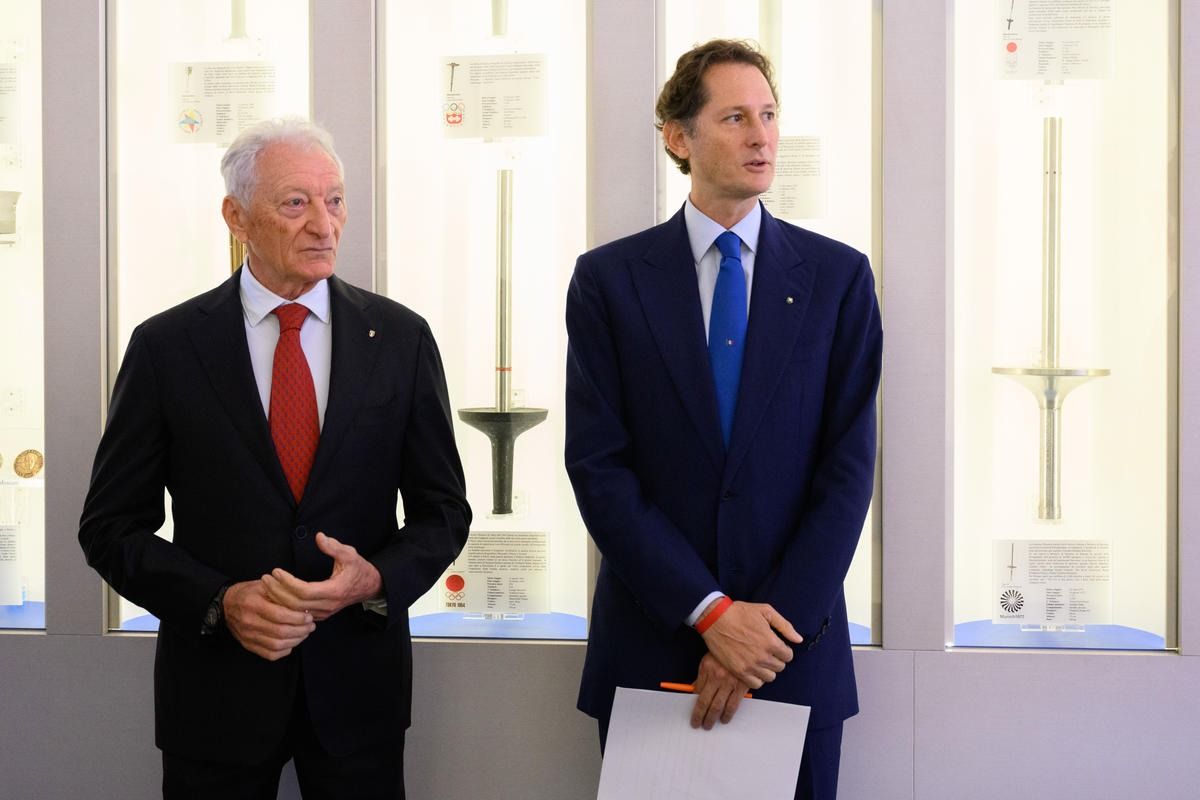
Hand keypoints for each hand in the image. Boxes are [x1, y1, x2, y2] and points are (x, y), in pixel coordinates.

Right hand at [223, 579, 314, 660]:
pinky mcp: (248, 645)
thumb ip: (281, 592)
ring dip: (295, 641)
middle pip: (280, 632)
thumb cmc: (249, 593)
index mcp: (254, 604)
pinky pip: (269, 654)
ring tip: (304, 633)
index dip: (298, 618)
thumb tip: (303, 602)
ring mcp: (248, 636)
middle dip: (301, 630)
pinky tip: (291, 643)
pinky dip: (284, 651)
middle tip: (310, 626)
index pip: (280, 615)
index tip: (309, 616)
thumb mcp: (263, 585)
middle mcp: (249, 622)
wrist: (226, 605)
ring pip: (276, 645)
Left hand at [261, 532, 382, 620]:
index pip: (304, 591)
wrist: (369, 587)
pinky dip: (285, 606)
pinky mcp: (320, 615)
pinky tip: (275, 595)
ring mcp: (323, 613)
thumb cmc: (358, 569)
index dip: (287, 582)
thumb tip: (319, 537)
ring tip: (267, 585)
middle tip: (265, 578)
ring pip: (295, 612)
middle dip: (277, 591)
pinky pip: (298, 614)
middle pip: (295, 604)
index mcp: (334, 591)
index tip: (276, 571)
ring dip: (279, 599)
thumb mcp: (350, 554)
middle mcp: (327, 605)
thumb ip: (334, 546)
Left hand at [691, 653, 749, 729]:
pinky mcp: (742, 686)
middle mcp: (717, 677)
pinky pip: (733, 704)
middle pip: (705, 702)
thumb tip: (695, 692)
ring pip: (718, 706)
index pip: (697, 692)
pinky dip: (728, 714)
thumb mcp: (708, 660)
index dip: (694, 705)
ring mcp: (730, 682)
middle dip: (700, 716)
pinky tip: (724, 719)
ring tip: (709, 725)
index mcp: (707, 669)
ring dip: (712, 718)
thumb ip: (702, 676)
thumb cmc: (725, 652)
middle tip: (698, 724)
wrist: (745, 643)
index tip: (692, 714)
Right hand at [699, 600, 801, 688]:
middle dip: (776, 659)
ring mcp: (750, 665)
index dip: (784, 650)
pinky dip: (757, 678)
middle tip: (767, 652)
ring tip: (760, 660)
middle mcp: (763, 656)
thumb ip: (785, 626)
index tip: (776, 646)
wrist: (715, 619)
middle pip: (780, 667)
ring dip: (767, 669)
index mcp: (771, 642)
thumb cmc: (739, 612)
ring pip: (770, 677)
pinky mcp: (739, 671)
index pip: (788, 656)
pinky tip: (752, 668)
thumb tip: (798, 639)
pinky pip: (756, 684)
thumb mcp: (765, 611)